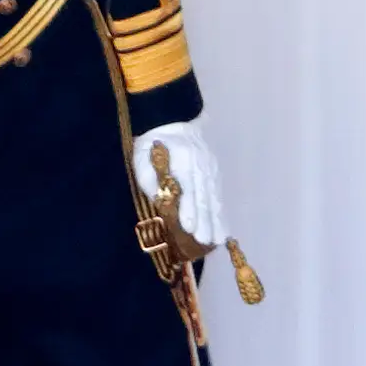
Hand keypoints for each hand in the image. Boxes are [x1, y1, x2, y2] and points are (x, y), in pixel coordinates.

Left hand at [134, 121, 223, 247]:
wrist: (173, 124)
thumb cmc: (151, 147)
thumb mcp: (143, 160)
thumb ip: (150, 181)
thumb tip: (159, 203)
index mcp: (183, 161)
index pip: (188, 189)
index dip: (189, 209)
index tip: (190, 227)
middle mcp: (201, 167)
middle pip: (204, 197)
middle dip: (205, 221)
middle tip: (205, 241)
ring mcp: (211, 170)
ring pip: (214, 198)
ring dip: (216, 221)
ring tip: (217, 241)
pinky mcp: (214, 174)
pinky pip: (218, 197)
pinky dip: (220, 214)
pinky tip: (222, 230)